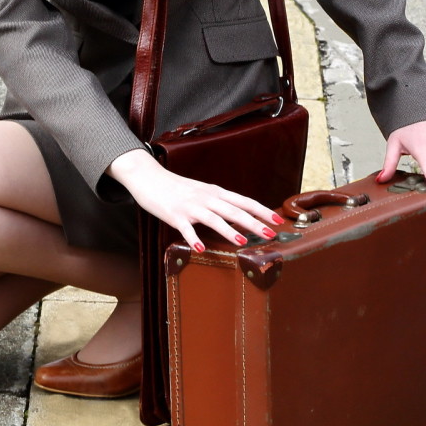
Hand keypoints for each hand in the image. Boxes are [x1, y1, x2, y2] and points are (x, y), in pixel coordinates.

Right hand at [107, 148, 283, 252]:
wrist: (148, 177)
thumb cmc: (176, 188)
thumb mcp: (202, 192)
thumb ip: (219, 203)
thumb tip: (239, 218)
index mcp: (215, 192)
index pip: (243, 201)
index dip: (261, 210)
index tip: (278, 220)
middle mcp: (206, 198)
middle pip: (233, 210)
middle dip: (254, 222)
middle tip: (271, 234)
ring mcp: (190, 206)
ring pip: (213, 218)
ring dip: (228, 230)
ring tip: (243, 242)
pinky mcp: (174, 214)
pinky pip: (185, 228)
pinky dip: (193, 238)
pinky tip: (200, 248)